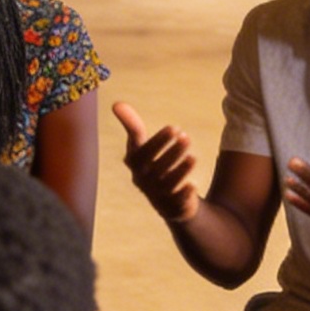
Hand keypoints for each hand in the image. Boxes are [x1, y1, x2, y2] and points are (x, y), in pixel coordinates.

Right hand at [113, 102, 199, 223]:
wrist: (166, 200)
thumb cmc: (152, 165)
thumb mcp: (141, 145)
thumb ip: (132, 126)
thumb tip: (116, 103)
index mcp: (135, 165)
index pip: (143, 153)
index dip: (158, 140)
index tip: (174, 127)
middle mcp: (144, 181)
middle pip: (157, 167)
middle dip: (172, 151)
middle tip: (186, 136)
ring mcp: (158, 196)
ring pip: (168, 184)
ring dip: (180, 170)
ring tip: (193, 157)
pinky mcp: (173, 207)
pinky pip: (177, 202)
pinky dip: (184, 194)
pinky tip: (193, 185)